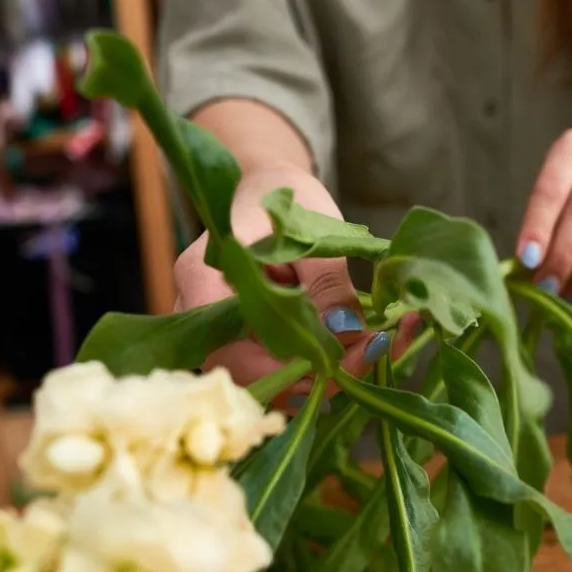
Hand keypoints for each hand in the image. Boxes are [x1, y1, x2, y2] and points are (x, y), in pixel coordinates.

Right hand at [174, 164, 416, 408]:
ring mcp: (218, 336)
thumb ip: (327, 282)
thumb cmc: (282, 200)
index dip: (288, 370)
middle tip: (371, 352)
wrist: (265, 190)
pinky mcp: (244, 344)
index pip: (233, 353)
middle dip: (313, 376)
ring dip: (320, 376)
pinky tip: (357, 350)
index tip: (343, 359)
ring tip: (371, 349)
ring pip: (265, 380)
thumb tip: (346, 333)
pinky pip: (276, 370)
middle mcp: (200, 318)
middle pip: (249, 375)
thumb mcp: (311, 230)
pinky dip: (316, 368)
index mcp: (203, 282)